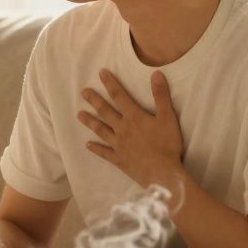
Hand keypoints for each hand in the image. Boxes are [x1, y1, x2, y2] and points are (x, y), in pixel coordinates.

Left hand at [78, 69, 183, 188]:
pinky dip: (96, 148)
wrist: (162, 173)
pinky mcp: (118, 159)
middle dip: (94, 100)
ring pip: (101, 130)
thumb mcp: (168, 118)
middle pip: (105, 112)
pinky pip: (104, 153)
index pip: (119, 96)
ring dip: (90, 122)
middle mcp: (122, 129)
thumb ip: (161, 96)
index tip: (101, 73)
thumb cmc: (167, 145)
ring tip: (79, 115)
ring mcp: (118, 145)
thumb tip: (156, 74)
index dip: (110, 83)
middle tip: (83, 92)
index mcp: (133, 117)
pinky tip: (88, 145)